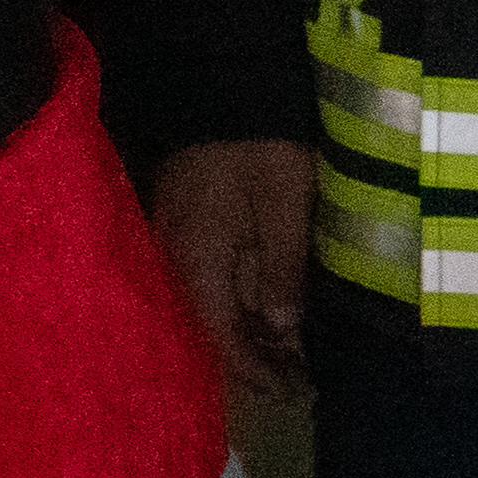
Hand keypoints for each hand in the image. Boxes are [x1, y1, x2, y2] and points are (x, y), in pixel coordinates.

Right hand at [149, 139, 318, 400]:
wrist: (222, 85)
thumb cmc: (260, 147)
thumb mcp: (286, 205)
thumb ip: (282, 270)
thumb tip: (282, 328)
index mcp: (197, 260)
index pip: (221, 335)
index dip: (254, 370)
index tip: (291, 393)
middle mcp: (178, 258)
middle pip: (211, 326)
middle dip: (253, 359)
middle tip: (299, 383)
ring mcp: (178, 241)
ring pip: (210, 305)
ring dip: (247, 333)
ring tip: (290, 355)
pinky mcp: (187, 224)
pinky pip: (209, 281)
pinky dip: (238, 304)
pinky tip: (267, 312)